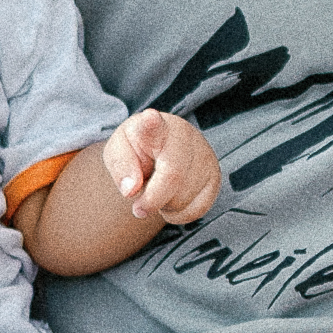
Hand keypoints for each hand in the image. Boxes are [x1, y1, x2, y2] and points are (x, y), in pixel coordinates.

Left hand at [102, 107, 221, 228]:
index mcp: (154, 126)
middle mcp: (185, 137)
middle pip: (172, 177)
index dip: (152, 124)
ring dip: (164, 205)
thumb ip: (120, 167)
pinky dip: (179, 214)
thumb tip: (130, 190)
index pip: (153, 126)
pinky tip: (173, 198)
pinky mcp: (214, 178)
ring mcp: (204, 157)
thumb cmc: (138, 150)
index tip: (150, 118)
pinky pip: (195, 211)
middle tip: (138, 208)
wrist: (163, 150)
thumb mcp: (118, 152)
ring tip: (159, 189)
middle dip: (152, 200)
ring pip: (182, 199)